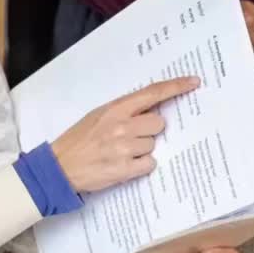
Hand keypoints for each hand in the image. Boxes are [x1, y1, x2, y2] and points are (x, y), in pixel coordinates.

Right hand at [52, 77, 198, 192]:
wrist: (60, 166)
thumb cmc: (79, 139)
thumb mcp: (99, 115)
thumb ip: (124, 110)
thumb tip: (153, 106)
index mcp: (116, 108)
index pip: (152, 93)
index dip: (176, 87)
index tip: (194, 82)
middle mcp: (122, 126)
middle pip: (159, 122)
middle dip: (150, 129)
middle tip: (132, 135)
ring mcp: (124, 148)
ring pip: (153, 144)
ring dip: (143, 149)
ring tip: (122, 152)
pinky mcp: (124, 169)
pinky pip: (149, 163)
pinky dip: (141, 165)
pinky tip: (124, 164)